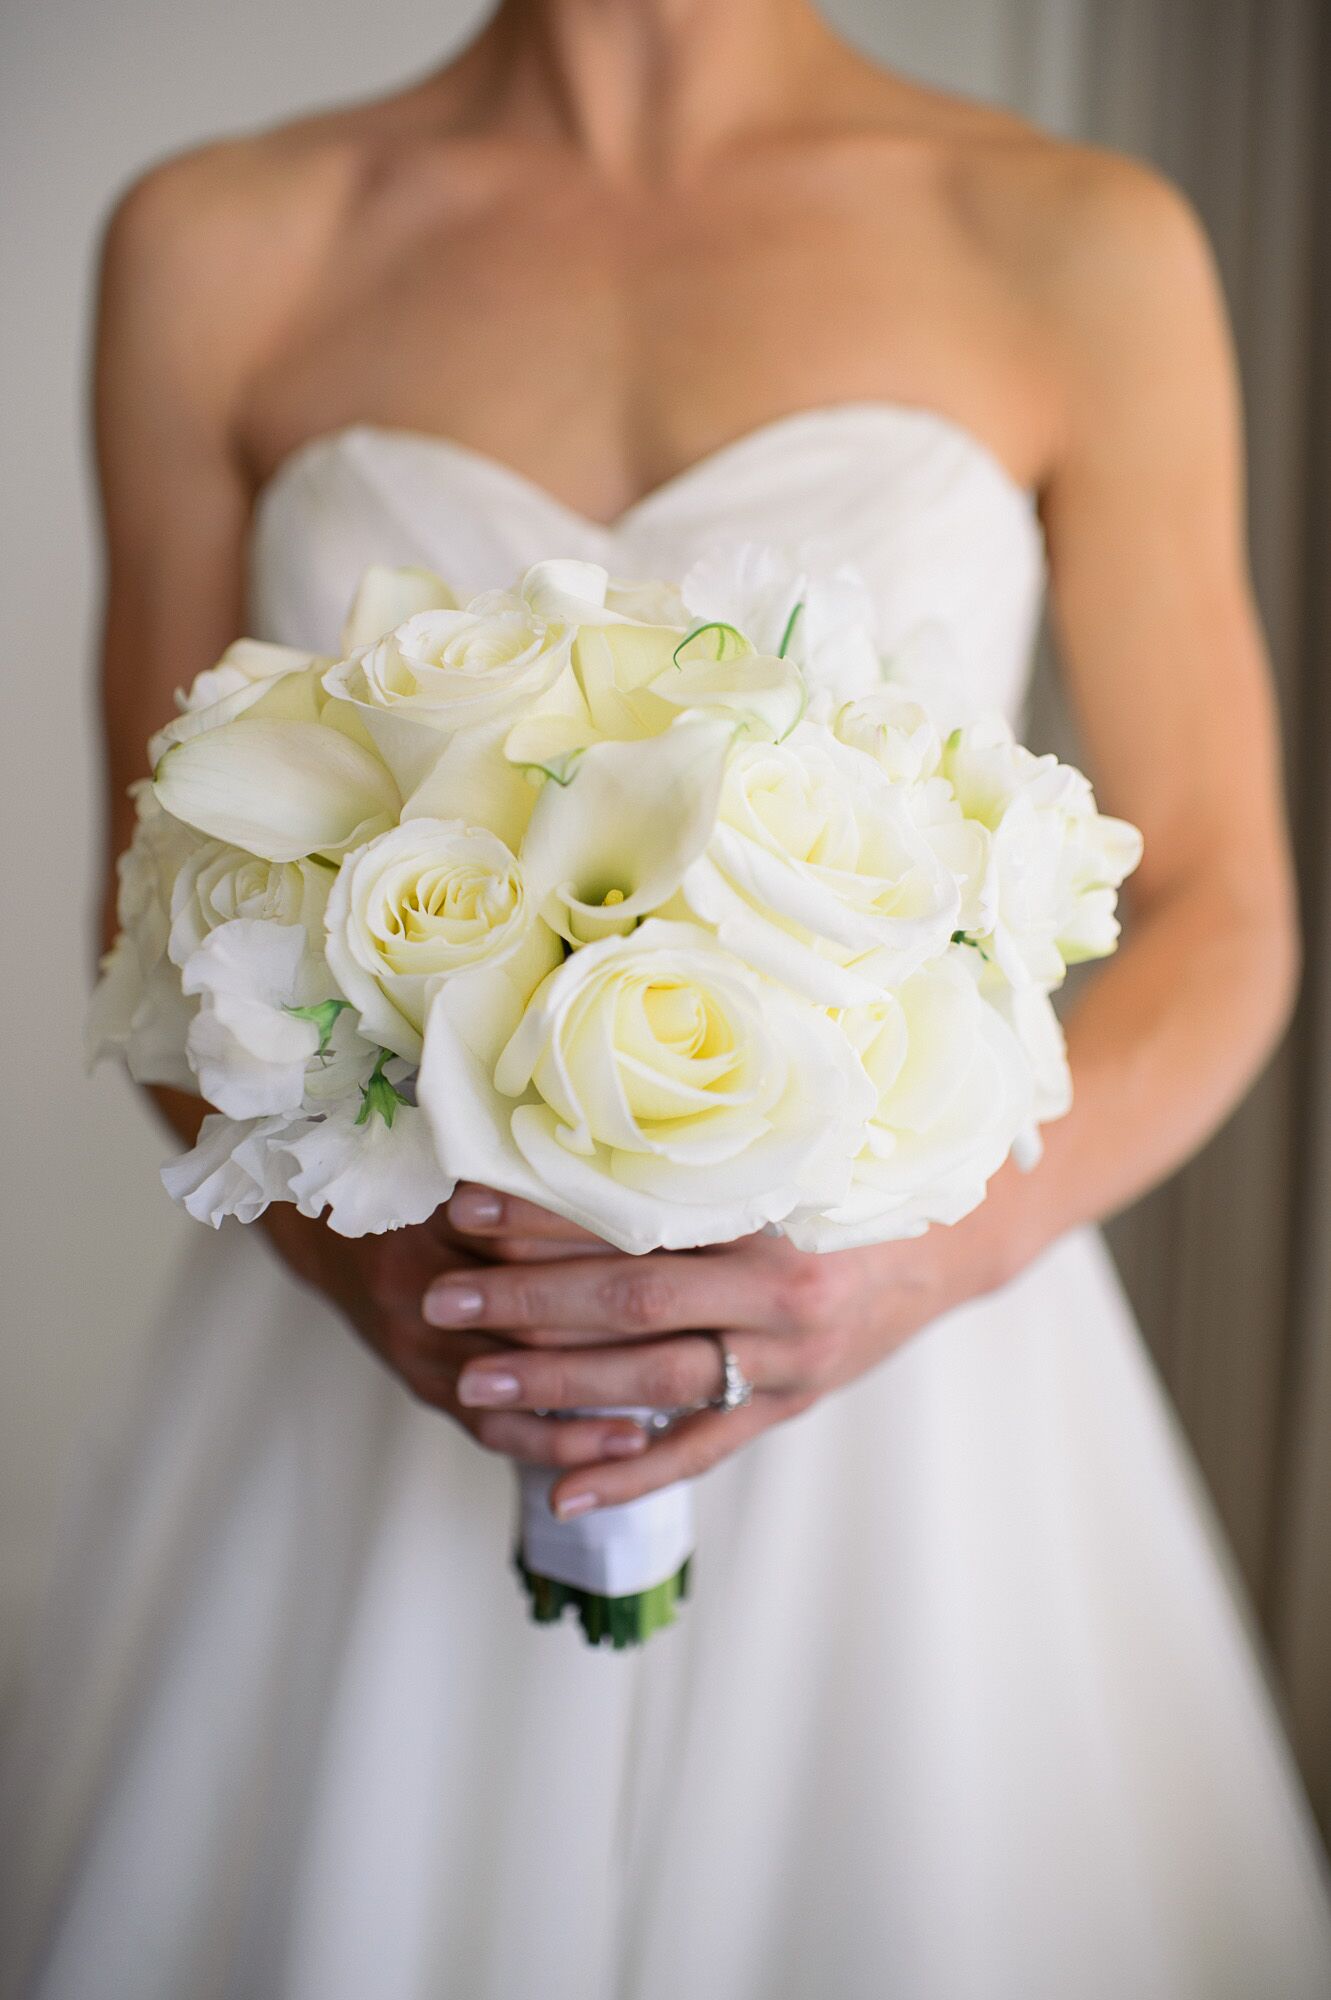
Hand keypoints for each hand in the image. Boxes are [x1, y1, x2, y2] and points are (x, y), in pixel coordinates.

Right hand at [259, 1198, 651, 1468]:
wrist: (326, 1232)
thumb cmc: (411, 1187)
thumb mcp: (462, 1166)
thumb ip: (530, 1178)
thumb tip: (634, 1175)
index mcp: (433, 1221)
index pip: (531, 1247)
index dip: (606, 1256)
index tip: (680, 1265)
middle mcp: (418, 1288)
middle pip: (530, 1319)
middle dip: (616, 1334)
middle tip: (695, 1343)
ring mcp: (417, 1347)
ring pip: (518, 1382)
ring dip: (596, 1399)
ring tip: (674, 1409)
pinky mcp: (423, 1386)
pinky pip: (495, 1428)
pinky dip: (559, 1440)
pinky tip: (622, 1446)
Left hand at [427, 1183, 1025, 1518]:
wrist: (949, 1246)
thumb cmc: (849, 1186)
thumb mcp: (788, 1156)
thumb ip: (699, 1161)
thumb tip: (576, 1136)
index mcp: (774, 1211)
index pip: (640, 1218)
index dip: (548, 1215)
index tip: (467, 1211)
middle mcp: (782, 1291)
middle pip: (636, 1300)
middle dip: (529, 1301)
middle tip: (441, 1302)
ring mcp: (788, 1360)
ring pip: (659, 1380)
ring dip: (561, 1386)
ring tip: (475, 1384)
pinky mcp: (788, 1408)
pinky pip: (703, 1449)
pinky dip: (633, 1475)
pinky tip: (563, 1494)